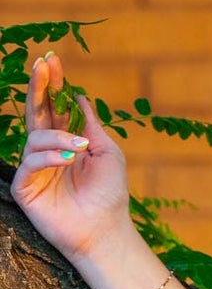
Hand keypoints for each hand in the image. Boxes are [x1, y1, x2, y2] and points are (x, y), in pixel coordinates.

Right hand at [10, 51, 131, 260]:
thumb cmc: (109, 194)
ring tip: (79, 148)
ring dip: (57, 137)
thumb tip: (78, 95)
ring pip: (33, 138)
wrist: (106, 230)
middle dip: (38, 87)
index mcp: (66, 141)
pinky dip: (48, 158)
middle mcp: (47, 152)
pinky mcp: (25, 188)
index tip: (51, 59)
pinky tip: (67, 159)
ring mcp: (34, 169)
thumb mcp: (106, 152)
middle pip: (35, 113)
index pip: (54, 107)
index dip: (51, 83)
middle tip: (40, 65)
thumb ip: (90, 124)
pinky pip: (28, 164)